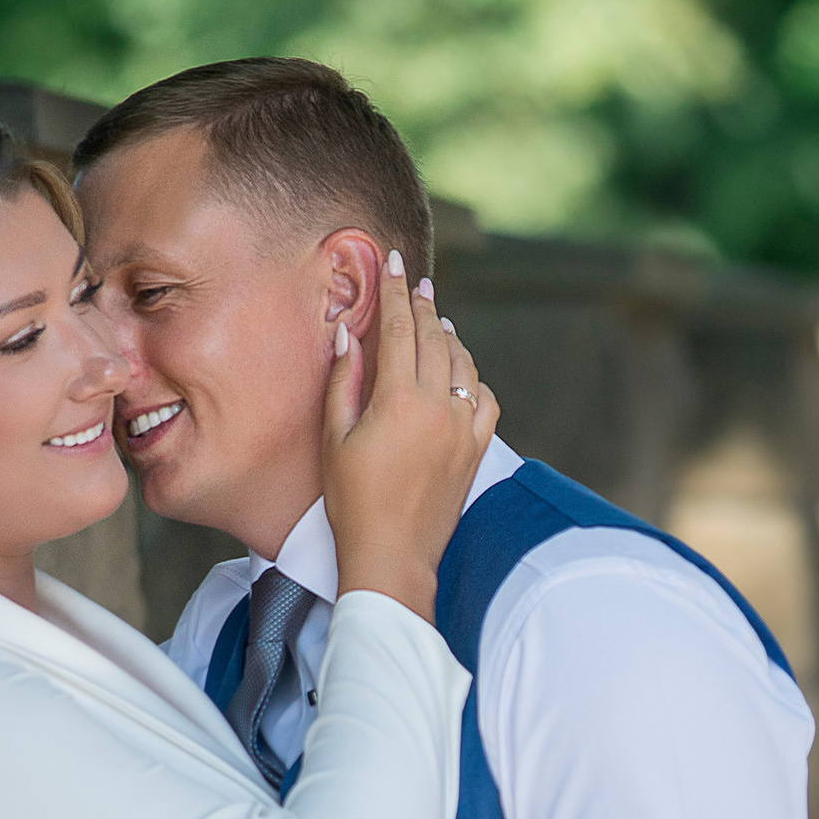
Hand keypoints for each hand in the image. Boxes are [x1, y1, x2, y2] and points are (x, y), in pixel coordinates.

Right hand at [322, 251, 499, 621]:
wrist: (393, 555)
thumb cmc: (353, 502)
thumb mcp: (334, 438)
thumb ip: (343, 381)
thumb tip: (348, 334)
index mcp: (400, 400)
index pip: (399, 329)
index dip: (395, 291)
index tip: (394, 263)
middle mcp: (439, 407)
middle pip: (434, 339)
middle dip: (423, 307)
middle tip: (416, 283)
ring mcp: (463, 428)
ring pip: (463, 365)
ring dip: (448, 338)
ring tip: (437, 323)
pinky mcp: (476, 451)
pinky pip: (484, 400)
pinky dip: (473, 379)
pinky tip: (462, 373)